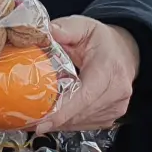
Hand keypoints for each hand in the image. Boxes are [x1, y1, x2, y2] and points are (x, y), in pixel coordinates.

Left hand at [33, 16, 139, 133]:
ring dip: (58, 122)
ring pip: (80, 122)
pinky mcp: (110, 117)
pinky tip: (52, 117)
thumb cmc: (102, 41)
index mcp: (109, 69)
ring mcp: (115, 107)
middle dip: (52, 118)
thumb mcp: (84, 26)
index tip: (42, 122)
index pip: (85, 96)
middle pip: (79, 113)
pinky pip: (84, 125)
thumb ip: (65, 28)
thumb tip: (45, 33)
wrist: (125, 53)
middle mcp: (116, 92)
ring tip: (33, 118)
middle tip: (25, 119)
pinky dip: (66, 123)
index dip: (63, 111)